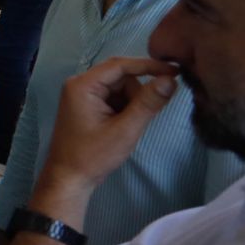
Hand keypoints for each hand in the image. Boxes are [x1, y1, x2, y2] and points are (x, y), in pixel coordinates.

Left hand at [36, 56, 178, 195]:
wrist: (69, 179)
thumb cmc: (93, 156)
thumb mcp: (125, 130)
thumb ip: (148, 103)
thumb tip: (170, 79)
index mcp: (82, 85)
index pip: (120, 65)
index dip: (149, 66)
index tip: (175, 70)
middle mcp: (80, 84)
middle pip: (121, 76)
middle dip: (138, 94)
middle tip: (144, 116)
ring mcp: (83, 94)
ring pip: (120, 88)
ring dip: (132, 103)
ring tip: (127, 127)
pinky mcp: (88, 105)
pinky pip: (114, 98)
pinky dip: (125, 109)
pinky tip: (122, 126)